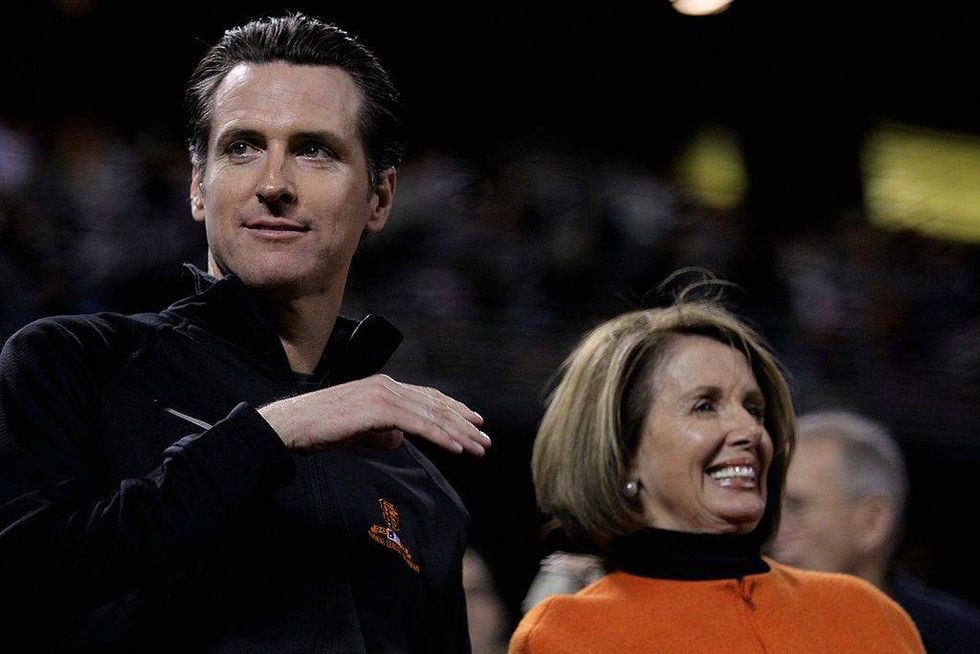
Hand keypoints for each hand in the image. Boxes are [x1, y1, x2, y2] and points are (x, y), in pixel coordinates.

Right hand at [258, 374, 489, 455]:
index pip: (427, 397)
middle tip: (485, 438)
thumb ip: (381, 432)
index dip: (453, 409)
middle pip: (435, 405)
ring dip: (460, 433)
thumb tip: (399, 440)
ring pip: (432, 415)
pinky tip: (458, 448)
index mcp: (383, 386)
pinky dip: (442, 436)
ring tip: (479, 447)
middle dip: (464, 423)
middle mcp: (387, 385)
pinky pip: (419, 425)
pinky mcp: (379, 409)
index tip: (474, 422)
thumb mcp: (358, 430)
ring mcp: (384, 394)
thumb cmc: (320, 429)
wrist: (292, 425)